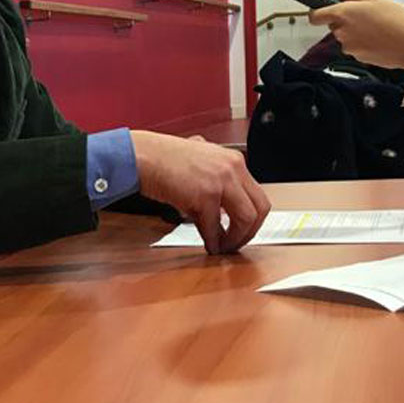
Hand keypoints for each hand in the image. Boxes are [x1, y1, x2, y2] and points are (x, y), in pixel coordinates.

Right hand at [130, 132, 269, 253]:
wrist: (143, 156)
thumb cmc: (165, 158)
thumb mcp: (202, 160)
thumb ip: (218, 177)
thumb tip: (224, 206)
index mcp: (234, 161)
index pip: (259, 195)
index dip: (253, 219)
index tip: (244, 230)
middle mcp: (232, 169)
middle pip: (260, 209)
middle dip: (250, 232)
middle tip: (238, 242)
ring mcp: (220, 182)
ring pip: (246, 219)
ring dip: (236, 239)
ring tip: (224, 247)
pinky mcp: (204, 196)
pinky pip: (214, 228)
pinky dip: (213, 242)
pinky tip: (208, 245)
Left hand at [309, 0, 403, 71]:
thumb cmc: (399, 22)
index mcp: (343, 14)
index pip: (315, 16)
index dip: (317, 12)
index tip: (321, 9)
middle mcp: (342, 32)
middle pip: (334, 25)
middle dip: (346, 20)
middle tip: (366, 15)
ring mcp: (350, 47)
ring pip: (346, 37)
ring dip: (356, 32)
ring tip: (377, 27)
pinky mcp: (359, 58)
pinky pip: (356, 48)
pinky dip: (365, 43)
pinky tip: (380, 37)